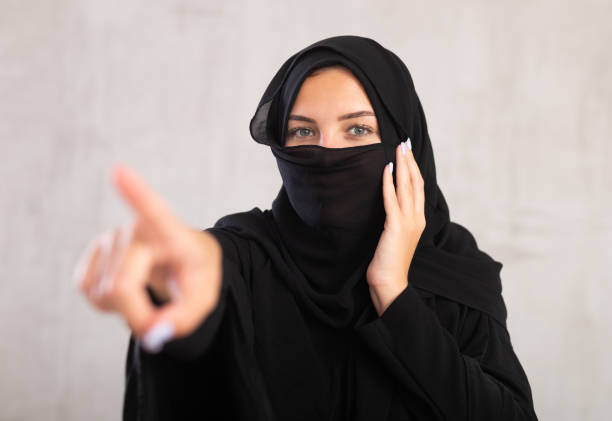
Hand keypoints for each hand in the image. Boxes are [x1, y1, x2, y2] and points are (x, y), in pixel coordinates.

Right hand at [73, 164, 222, 351]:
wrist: (184, 259)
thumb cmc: (195, 275)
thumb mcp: (203, 301)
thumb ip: (183, 320)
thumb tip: (152, 333)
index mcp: (172, 233)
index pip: (154, 212)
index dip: (136, 193)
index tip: (120, 171)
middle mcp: (137, 228)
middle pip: (122, 286)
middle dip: (137, 316)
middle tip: (159, 324)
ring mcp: (112, 237)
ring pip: (104, 293)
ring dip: (126, 308)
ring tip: (148, 290)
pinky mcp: (94, 251)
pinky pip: (89, 291)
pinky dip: (108, 303)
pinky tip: (129, 288)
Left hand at [366, 139, 425, 315]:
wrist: (390, 282)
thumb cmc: (390, 261)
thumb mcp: (397, 237)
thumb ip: (398, 220)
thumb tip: (391, 204)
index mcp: (419, 220)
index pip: (418, 188)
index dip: (414, 168)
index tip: (408, 152)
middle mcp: (416, 218)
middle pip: (415, 183)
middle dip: (409, 161)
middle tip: (404, 143)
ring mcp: (407, 222)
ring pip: (407, 187)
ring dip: (402, 166)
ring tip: (398, 149)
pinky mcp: (395, 226)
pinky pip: (391, 199)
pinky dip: (389, 182)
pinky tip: (386, 169)